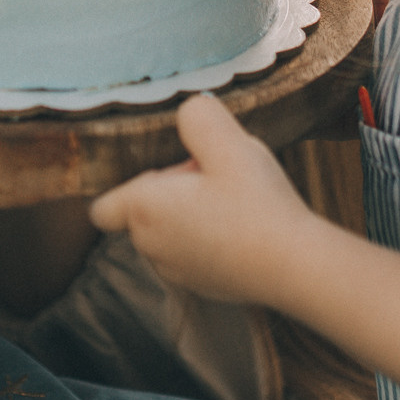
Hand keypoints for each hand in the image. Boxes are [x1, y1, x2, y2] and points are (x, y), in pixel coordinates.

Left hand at [86, 94, 319, 305]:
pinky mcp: (206, 288)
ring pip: (170, 233)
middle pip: (142, 212)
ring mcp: (179, 272)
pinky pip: (196, 254)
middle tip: (214, 175)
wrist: (295, 265)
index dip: (129, 184)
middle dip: (172, 189)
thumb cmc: (256, 204)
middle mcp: (151, 247)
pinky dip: (212, 239)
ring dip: (192, 214)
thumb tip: (190, 111)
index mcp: (144, 211)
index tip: (171, 170)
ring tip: (234, 200)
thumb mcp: (228, 142)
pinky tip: (247, 226)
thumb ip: (198, 116)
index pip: (103, 207)